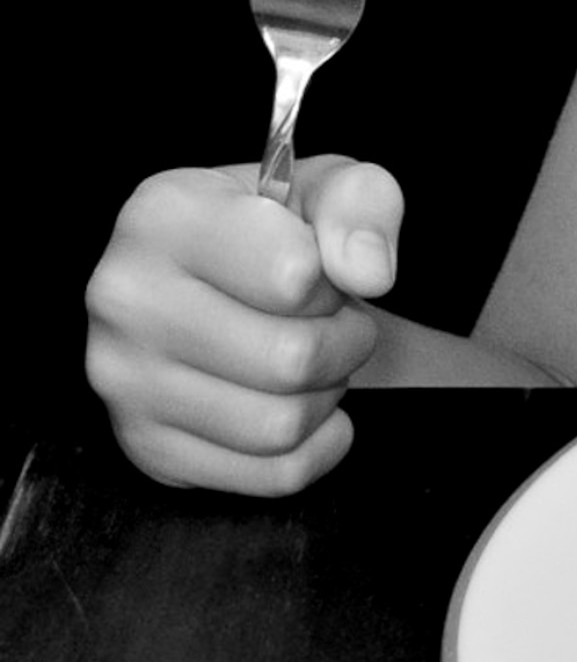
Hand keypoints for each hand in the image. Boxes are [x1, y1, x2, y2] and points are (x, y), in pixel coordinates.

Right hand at [85, 155, 404, 494]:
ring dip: (327, 394)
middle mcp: (124, 299)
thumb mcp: (326, 185)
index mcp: (162, 215)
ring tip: (315, 359)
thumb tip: (368, 272)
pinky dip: (315, 447)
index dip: (336, 278)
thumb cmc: (275, 229)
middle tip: (336, 322)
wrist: (219, 279)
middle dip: (345, 342)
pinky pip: (269, 475)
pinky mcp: (144, 446)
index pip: (295, 274)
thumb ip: (361, 205)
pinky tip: (307, 405)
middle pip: (291, 360)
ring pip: (279, 427)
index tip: (324, 270)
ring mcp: (123, 381)